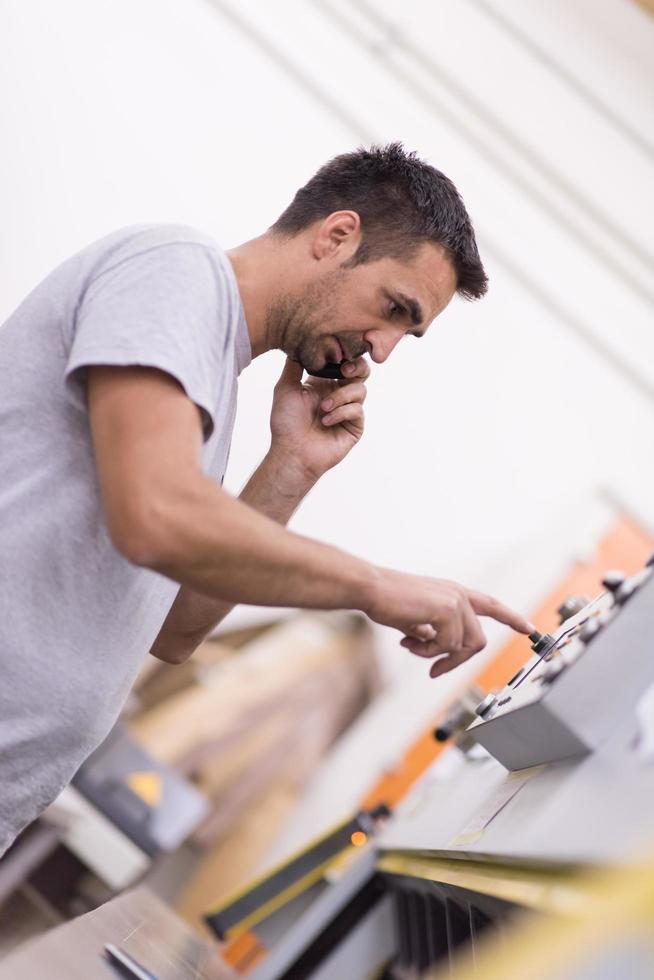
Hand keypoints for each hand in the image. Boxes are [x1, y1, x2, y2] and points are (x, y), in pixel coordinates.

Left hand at [268, 356, 369, 483]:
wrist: (291, 452)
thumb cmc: (286, 423)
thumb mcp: (285, 388)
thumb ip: (293, 366)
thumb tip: (297, 343)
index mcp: (324, 384)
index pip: (342, 362)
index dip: (344, 355)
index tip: (338, 350)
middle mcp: (339, 395)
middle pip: (361, 372)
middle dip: (356, 367)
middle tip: (344, 370)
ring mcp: (348, 411)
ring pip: (360, 390)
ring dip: (340, 396)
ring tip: (323, 408)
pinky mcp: (355, 427)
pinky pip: (357, 410)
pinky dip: (341, 412)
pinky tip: (326, 421)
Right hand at [364, 568, 532, 677]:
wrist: (371, 589)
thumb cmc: (386, 601)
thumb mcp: (416, 618)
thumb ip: (432, 630)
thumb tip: (437, 649)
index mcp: (453, 592)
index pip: (491, 604)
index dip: (511, 618)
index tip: (529, 629)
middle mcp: (459, 595)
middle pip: (477, 641)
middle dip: (456, 661)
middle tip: (433, 671)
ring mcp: (455, 601)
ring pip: (461, 647)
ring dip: (435, 655)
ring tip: (411, 645)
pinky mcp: (448, 610)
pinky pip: (446, 646)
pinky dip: (427, 651)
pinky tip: (408, 640)